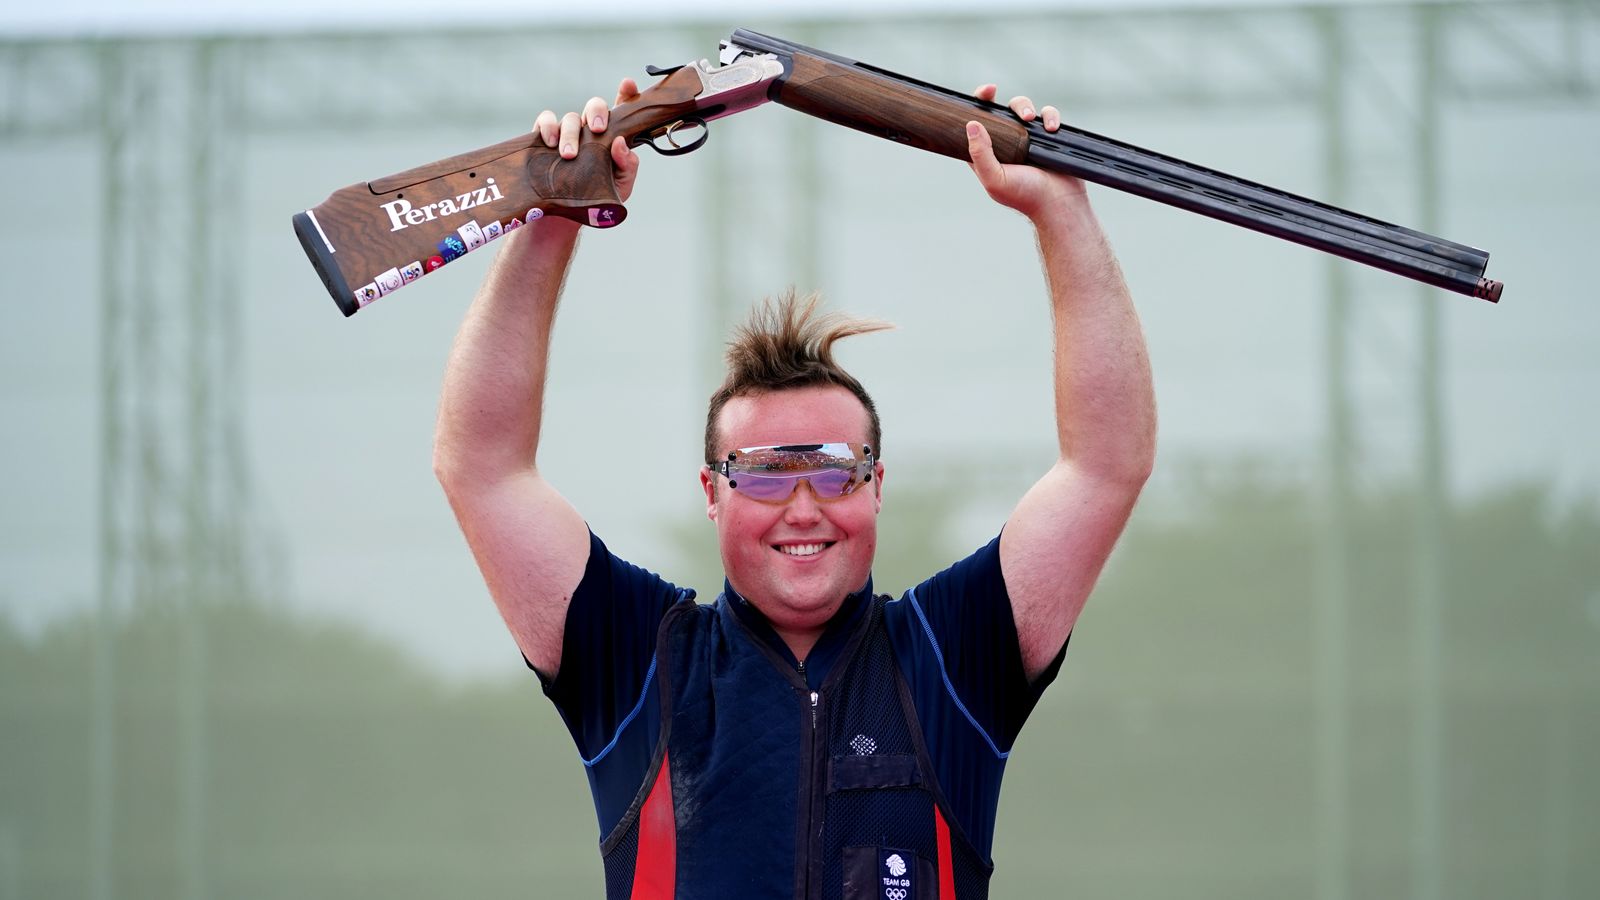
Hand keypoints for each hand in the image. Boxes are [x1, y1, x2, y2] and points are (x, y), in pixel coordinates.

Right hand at [532, 78, 643, 202]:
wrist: (565, 216)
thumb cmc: (596, 198)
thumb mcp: (619, 187)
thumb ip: (627, 166)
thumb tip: (620, 143)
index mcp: (611, 137)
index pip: (621, 110)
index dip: (626, 94)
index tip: (627, 84)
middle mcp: (590, 131)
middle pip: (594, 107)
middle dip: (596, 113)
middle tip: (597, 130)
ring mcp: (568, 133)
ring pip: (570, 117)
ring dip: (570, 133)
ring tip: (570, 155)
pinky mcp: (545, 138)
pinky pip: (545, 121)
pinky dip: (548, 127)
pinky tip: (550, 143)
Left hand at [965, 85, 1085, 220]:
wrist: (1059, 204)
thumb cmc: (1025, 196)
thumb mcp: (995, 178)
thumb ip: (980, 153)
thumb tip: (971, 124)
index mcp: (988, 153)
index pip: (977, 124)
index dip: (978, 104)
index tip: (986, 92)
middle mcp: (1007, 144)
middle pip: (1002, 111)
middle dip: (1009, 104)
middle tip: (1018, 112)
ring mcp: (1028, 140)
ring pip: (1024, 110)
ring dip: (1027, 108)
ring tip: (1032, 119)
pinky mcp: (1047, 139)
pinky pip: (1047, 117)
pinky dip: (1050, 117)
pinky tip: (1051, 128)